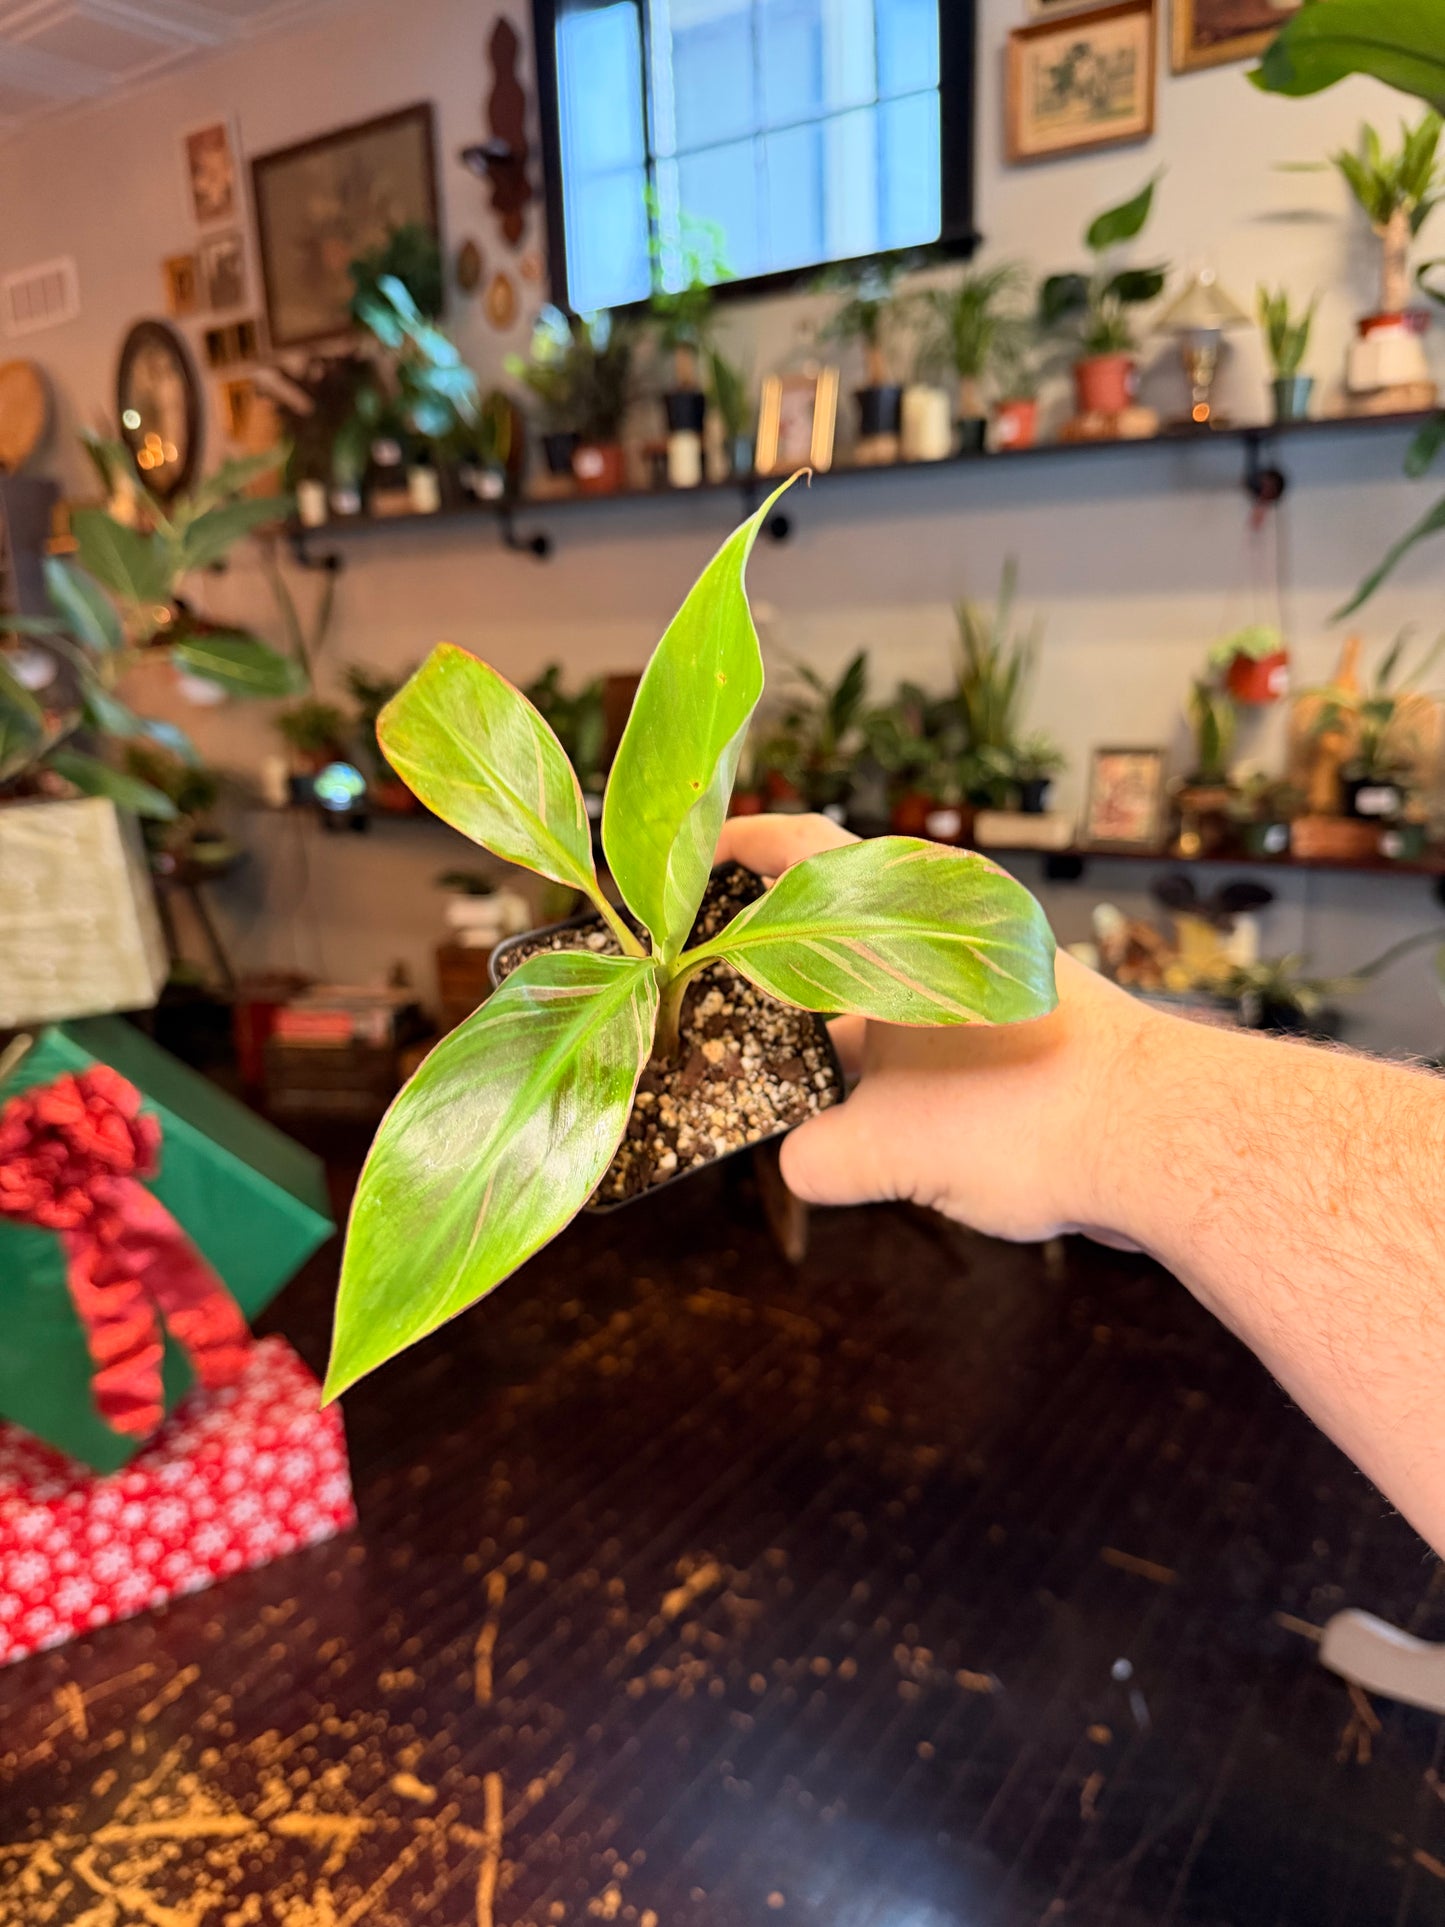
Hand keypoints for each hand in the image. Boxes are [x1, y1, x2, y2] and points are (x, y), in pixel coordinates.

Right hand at [714, 815, 1154, 1243]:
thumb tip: (799, 1163)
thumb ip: (822, 1155)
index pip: (803, 848)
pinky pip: (927, 1030)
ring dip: (832, 1028)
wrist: (1166, 1140)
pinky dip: (889, 1062)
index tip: (691, 865)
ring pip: (883, 987)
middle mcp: (946, 929)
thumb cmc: (1025, 1113)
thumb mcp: (892, 1147)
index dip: (740, 846)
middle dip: (771, 970)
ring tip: (775, 1079)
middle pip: (835, 925)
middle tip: (709, 1009)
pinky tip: (864, 1119)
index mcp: (904, 915)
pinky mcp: (1019, 1027)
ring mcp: (984, 979)